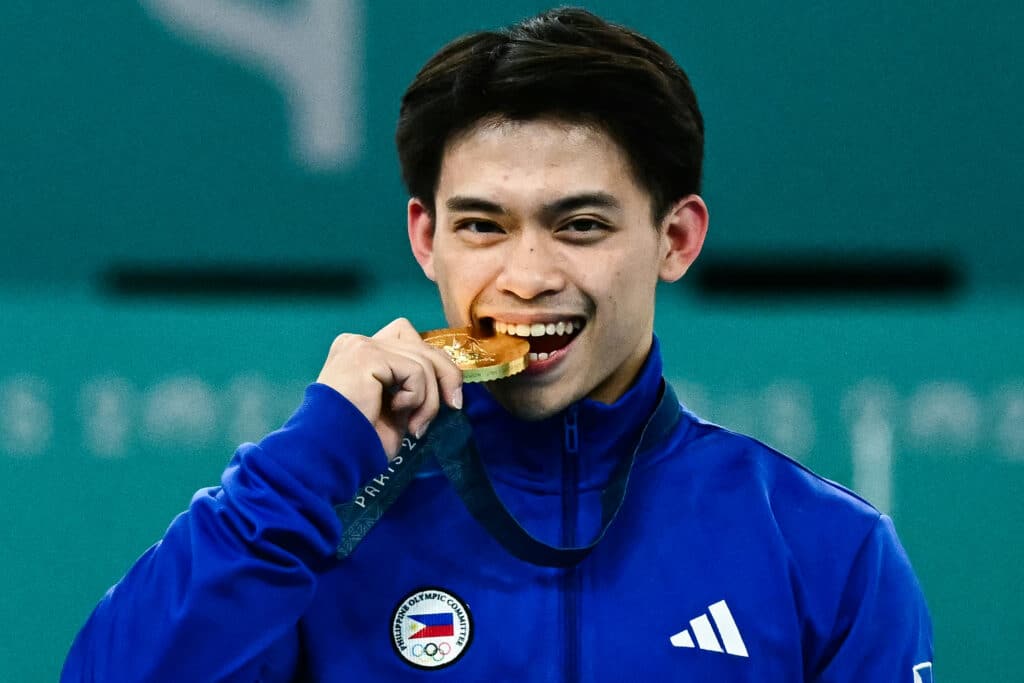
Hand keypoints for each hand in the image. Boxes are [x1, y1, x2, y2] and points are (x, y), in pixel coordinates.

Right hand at [316, 318, 462, 458]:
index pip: (410, 342)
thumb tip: (447, 384)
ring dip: (428, 399)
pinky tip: (397, 412)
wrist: (329, 454)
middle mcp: (358, 342)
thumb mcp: (395, 408)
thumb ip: (412, 387)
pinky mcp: (367, 355)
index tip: (449, 398)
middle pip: (421, 344)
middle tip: (454, 405)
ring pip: (422, 360)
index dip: (435, 366)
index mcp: (360, 352)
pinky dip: (416, 397)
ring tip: (415, 426)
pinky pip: (414, 371)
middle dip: (445, 375)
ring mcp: (361, 345)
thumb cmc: (358, 440)